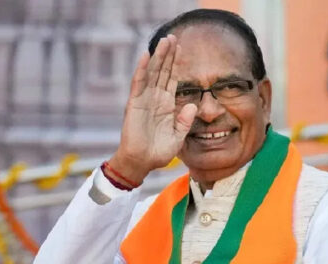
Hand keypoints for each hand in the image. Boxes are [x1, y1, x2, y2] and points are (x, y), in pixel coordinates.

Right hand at [109, 34, 197, 183]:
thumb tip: (193, 104)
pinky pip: (138, 83)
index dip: (176, 64)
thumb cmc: (158, 152)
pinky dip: (142, 69)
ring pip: (152, 73)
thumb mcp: (178, 136)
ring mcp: (144, 100)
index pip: (172, 79)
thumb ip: (185, 121)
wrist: (142, 162)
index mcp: (166, 105)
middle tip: (173, 36)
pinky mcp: (134, 104)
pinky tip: (147, 56)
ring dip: (158, 56)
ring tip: (164, 40)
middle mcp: (155, 99)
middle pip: (162, 71)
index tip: (182, 48)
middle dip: (168, 54)